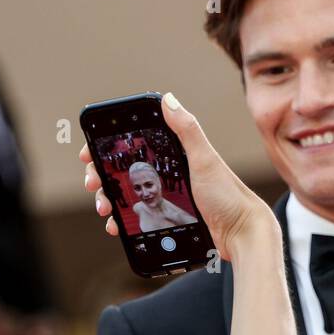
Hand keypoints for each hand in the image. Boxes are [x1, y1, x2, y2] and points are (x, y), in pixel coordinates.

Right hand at [79, 91, 274, 260]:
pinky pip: (136, 218)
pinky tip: (115, 226)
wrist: (242, 235)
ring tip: (104, 209)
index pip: (134, 145)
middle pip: (123, 171)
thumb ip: (187, 130)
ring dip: (108, 200)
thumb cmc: (229, 197)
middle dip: (101, 176)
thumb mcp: (205, 160)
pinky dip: (122, 221)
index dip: (108, 148)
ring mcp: (166, 197)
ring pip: (125, 195)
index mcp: (175, 154)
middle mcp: (168, 173)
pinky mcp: (167, 219)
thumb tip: (167, 99)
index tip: (91, 153)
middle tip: (93, 184)